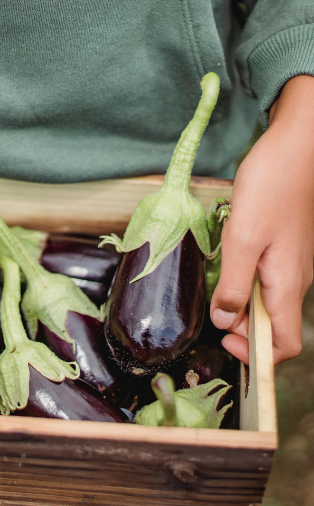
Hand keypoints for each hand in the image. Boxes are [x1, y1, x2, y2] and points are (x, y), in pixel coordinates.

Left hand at [211, 74, 313, 362]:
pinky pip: (264, 281)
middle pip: (273, 327)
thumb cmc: (270, 189)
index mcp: (288, 285)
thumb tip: (225, 321)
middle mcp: (294, 281)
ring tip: (213, 295)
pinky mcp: (282, 250)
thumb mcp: (242, 239)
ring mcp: (290, 265)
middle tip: (210, 320)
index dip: (257, 356)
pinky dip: (243, 286)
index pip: (286, 344)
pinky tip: (224, 270)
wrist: (294, 149)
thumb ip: (232, 284)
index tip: (224, 342)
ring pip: (266, 303)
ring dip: (239, 308)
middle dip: (243, 332)